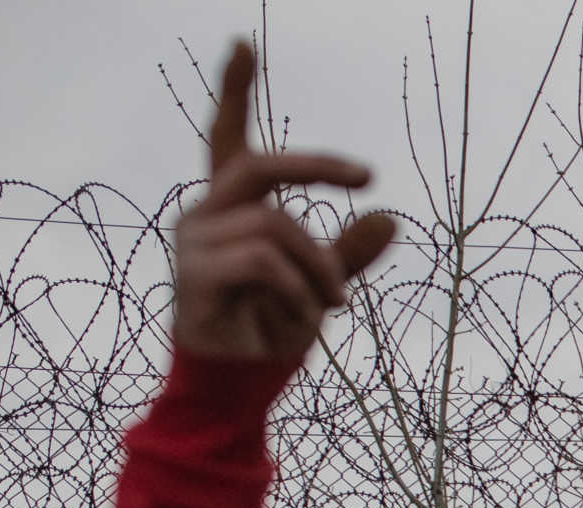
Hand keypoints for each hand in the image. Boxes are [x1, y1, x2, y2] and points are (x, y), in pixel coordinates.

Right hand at [170, 41, 398, 363]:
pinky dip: (298, 287)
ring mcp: (193, 242)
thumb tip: (389, 218)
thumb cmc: (270, 332)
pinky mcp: (194, 274)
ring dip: (319, 264)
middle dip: (315, 166)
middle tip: (365, 176)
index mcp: (231, 209)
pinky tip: (302, 313)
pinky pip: (264, 259)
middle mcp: (204, 214)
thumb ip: (348, 254)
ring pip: (275, 223)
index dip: (233, 91)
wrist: (241, 388)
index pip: (227, 137)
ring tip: (332, 303)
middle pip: (258, 165)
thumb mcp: (323, 287)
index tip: (242, 43)